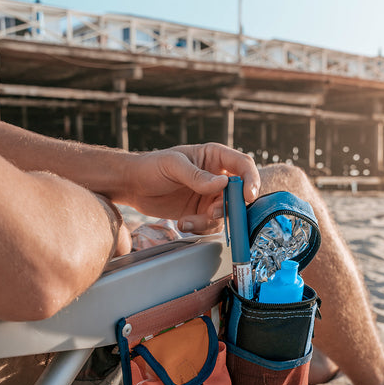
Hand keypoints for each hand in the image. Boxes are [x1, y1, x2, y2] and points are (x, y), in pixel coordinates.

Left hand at [118, 143, 259, 233]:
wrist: (132, 185)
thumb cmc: (151, 166)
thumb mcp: (173, 165)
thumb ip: (197, 175)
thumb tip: (221, 184)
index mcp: (214, 157)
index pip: (243, 165)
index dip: (251, 180)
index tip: (248, 195)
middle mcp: (216, 177)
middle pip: (238, 194)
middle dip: (229, 207)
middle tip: (213, 212)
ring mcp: (209, 196)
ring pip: (225, 213)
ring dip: (210, 221)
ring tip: (188, 221)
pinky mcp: (200, 212)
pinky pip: (210, 224)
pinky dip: (199, 227)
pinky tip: (183, 224)